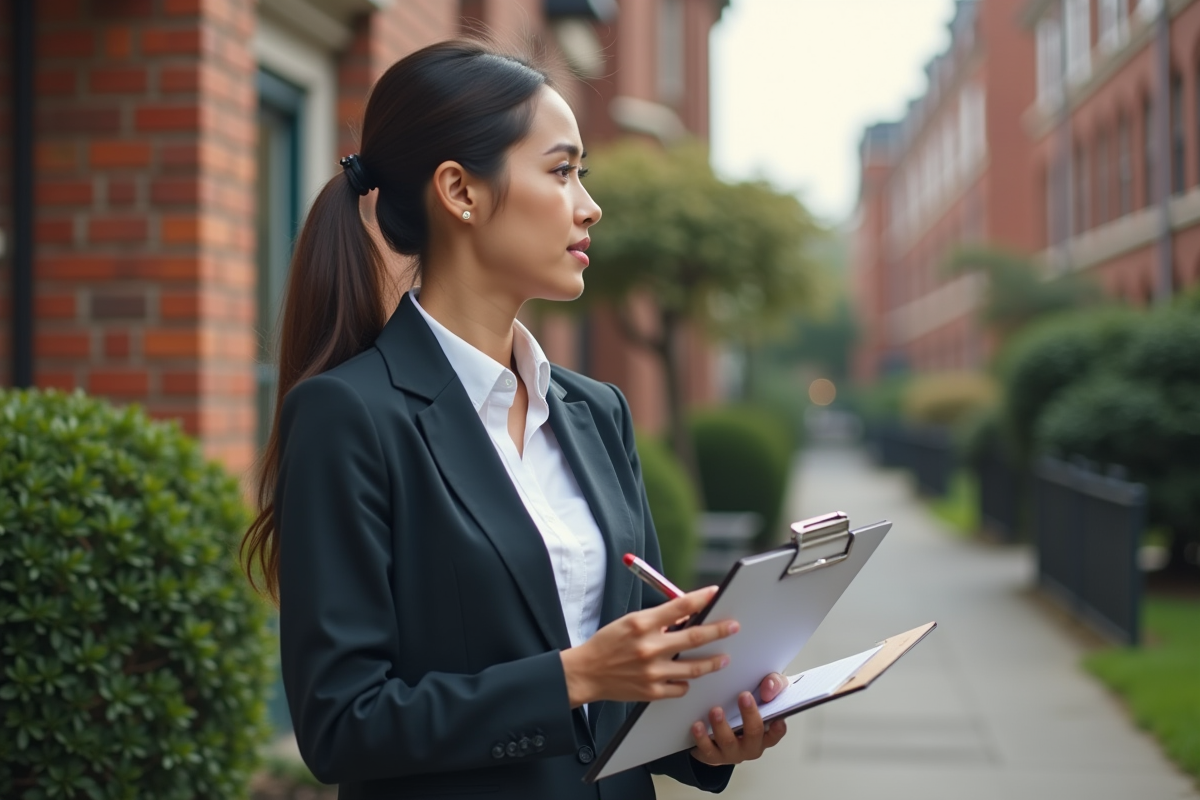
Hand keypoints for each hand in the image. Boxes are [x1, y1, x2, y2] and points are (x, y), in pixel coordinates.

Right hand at [560, 586, 737, 705]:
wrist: (586, 672)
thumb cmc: (608, 644)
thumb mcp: (630, 622)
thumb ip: (658, 620)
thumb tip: (686, 616)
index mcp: (642, 623)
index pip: (679, 606)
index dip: (701, 598)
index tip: (715, 593)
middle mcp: (649, 647)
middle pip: (694, 637)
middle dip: (718, 630)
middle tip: (732, 627)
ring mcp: (652, 672)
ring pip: (694, 667)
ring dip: (712, 661)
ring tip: (723, 658)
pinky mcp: (652, 691)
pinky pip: (680, 687)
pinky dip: (686, 682)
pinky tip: (688, 677)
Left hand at [689, 672, 789, 765]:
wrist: (717, 727)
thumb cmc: (745, 709)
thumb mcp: (764, 693)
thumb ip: (773, 685)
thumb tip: (768, 688)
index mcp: (765, 733)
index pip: (776, 732)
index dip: (778, 727)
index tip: (776, 718)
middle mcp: (750, 745)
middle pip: (754, 734)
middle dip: (750, 715)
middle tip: (744, 696)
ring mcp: (731, 752)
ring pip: (728, 742)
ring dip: (722, 726)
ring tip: (716, 711)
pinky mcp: (712, 755)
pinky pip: (707, 749)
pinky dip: (702, 738)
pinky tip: (698, 725)